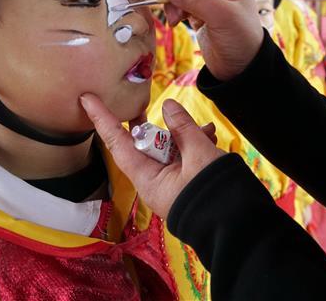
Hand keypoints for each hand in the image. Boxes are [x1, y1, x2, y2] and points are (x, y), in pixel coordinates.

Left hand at [80, 93, 223, 217]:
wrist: (238, 227)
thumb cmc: (214, 195)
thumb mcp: (199, 154)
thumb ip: (183, 127)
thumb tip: (169, 106)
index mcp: (148, 180)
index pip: (117, 143)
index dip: (102, 119)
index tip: (87, 100)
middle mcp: (154, 182)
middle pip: (145, 144)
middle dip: (152, 125)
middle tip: (143, 102)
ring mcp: (170, 183)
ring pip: (168, 149)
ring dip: (183, 134)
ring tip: (204, 129)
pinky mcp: (186, 183)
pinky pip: (183, 159)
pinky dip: (194, 145)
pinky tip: (210, 137)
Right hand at [163, 0, 263, 80]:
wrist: (240, 69)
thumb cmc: (242, 40)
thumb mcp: (224, 17)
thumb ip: (198, 0)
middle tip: (175, 10)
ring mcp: (206, 0)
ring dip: (173, 2)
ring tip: (175, 20)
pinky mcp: (196, 14)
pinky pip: (178, 4)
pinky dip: (173, 10)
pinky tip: (176, 22)